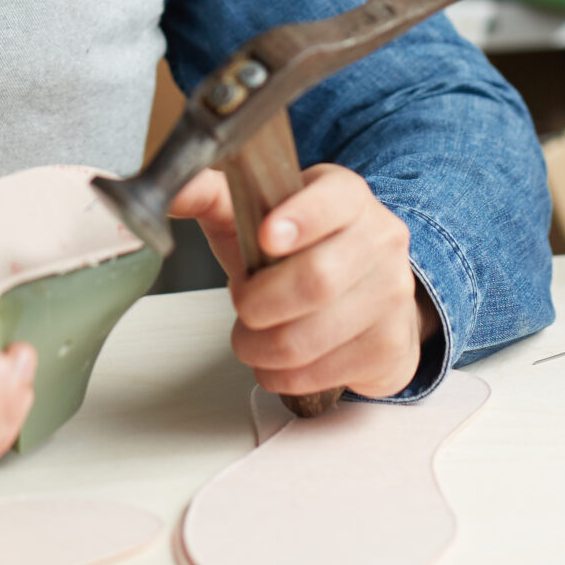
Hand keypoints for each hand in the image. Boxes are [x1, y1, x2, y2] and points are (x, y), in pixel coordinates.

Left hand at [169, 164, 433, 402]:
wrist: (363, 292)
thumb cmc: (299, 250)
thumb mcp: (254, 215)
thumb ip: (211, 197)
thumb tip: (172, 189)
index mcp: (346, 196)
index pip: (334, 200)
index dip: (300, 219)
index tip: (267, 237)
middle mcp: (380, 240)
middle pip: (317, 280)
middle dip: (258, 303)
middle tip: (243, 304)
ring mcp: (392, 295)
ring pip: (311, 337)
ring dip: (260, 347)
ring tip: (252, 337)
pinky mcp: (390, 347)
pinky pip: (322, 374)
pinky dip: (283, 375)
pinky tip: (279, 358)